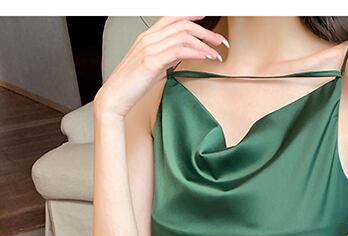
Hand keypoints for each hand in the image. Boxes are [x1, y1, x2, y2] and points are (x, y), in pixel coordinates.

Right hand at [93, 16, 228, 118]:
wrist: (115, 96)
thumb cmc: (132, 84)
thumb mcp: (151, 65)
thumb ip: (165, 56)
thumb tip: (182, 54)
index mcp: (147, 37)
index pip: (171, 17)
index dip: (190, 14)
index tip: (206, 16)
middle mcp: (148, 38)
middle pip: (181, 24)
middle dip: (205, 31)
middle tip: (220, 41)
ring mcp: (149, 48)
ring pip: (182, 35)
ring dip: (204, 43)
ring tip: (216, 52)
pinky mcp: (151, 61)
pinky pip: (178, 51)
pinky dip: (195, 52)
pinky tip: (205, 57)